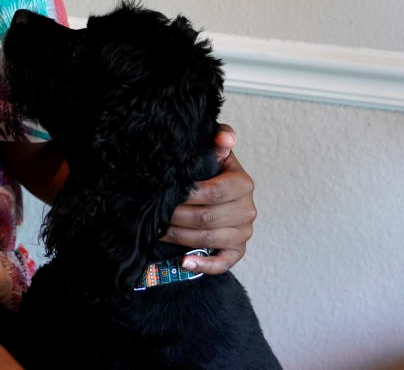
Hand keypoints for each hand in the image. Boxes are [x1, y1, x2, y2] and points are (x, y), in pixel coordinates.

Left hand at [160, 124, 255, 274]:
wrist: (221, 191)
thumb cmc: (213, 170)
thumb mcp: (216, 151)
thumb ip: (220, 137)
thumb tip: (224, 139)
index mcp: (243, 184)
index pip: (215, 192)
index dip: (189, 194)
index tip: (168, 193)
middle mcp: (248, 210)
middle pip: (208, 218)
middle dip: (177, 217)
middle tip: (155, 213)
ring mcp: (243, 233)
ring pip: (208, 239)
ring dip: (180, 237)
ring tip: (158, 231)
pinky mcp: (237, 251)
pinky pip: (222, 263)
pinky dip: (203, 266)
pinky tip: (184, 262)